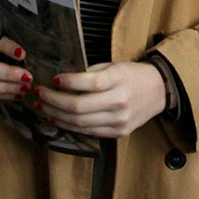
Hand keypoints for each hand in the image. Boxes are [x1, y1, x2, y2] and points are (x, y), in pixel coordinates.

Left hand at [36, 61, 169, 138]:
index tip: (53, 79)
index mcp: (118, 80)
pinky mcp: (119, 132)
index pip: (88, 83)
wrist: (159, 90)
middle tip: (39, 95)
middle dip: (53, 102)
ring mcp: (119, 120)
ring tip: (43, 108)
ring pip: (80, 123)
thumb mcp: (113, 66)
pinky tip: (59, 119)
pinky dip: (71, 126)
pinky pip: (89, 131)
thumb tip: (61, 80)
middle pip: (79, 107)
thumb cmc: (132, 75)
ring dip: (57, 116)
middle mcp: (119, 101)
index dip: (67, 82)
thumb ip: (90, 73)